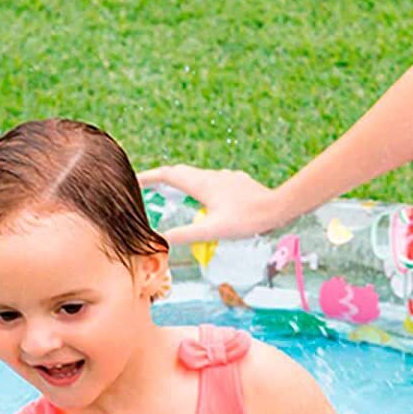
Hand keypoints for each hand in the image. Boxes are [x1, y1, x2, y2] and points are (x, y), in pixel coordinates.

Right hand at [137, 164, 284, 243]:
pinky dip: (200, 188)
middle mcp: (210, 176)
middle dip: (162, 179)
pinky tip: (207, 200)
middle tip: (149, 187)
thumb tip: (161, 240)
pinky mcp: (237, 182)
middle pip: (180, 173)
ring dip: (182, 183)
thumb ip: (185, 235)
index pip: (167, 176)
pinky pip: (212, 182)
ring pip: (197, 177)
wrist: (278, 207)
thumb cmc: (247, 219)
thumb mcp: (212, 230)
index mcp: (200, 185)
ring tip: (174, 195)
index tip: (134, 180)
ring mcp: (225, 177)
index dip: (148, 177)